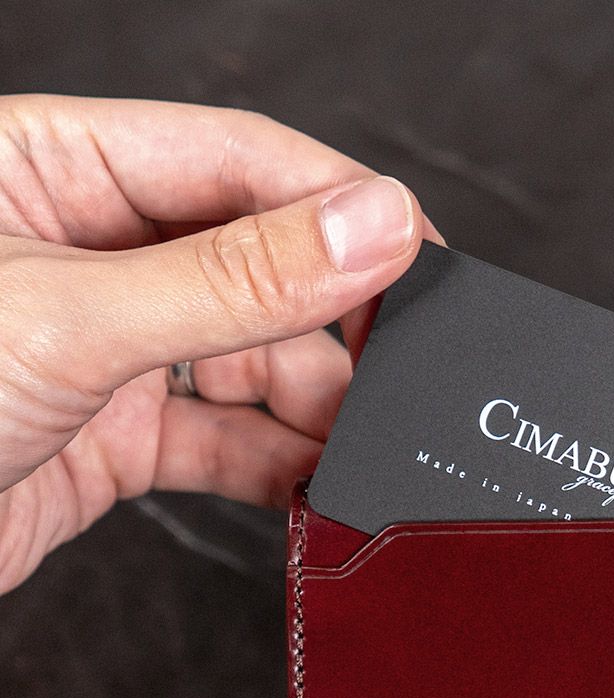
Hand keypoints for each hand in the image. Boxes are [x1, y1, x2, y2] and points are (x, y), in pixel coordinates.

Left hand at [0, 94, 441, 594]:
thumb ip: (236, 277)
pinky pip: (227, 441)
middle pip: (262, 269)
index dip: (343, 206)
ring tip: (357, 449)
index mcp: (59, 166)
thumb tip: (371, 227)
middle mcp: (93, 252)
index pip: (241, 162)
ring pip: (254, 363)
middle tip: (394, 379)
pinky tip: (314, 488)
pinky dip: (278, 468)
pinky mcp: (119, 436)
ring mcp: (110, 348)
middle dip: (334, 330)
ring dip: (315, 411)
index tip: (423, 258)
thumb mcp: (73, 317)